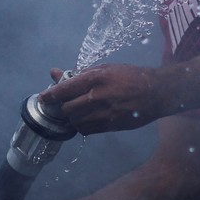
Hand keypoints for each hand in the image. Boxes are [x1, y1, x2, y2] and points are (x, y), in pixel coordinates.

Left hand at [39, 64, 169, 134]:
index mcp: (96, 77)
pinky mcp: (111, 125)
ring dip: (72, 118)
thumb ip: (78, 73)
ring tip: (77, 111)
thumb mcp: (105, 68)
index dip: (50, 95)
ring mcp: (105, 113)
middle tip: (64, 105)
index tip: (43, 98)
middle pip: (67, 108)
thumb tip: (54, 73)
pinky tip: (87, 118)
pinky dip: (82, 126)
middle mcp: (99, 95)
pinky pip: (86, 130)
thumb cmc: (129, 76)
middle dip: (63, 108)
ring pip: (75, 121)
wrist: (156, 92)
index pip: (65, 89)